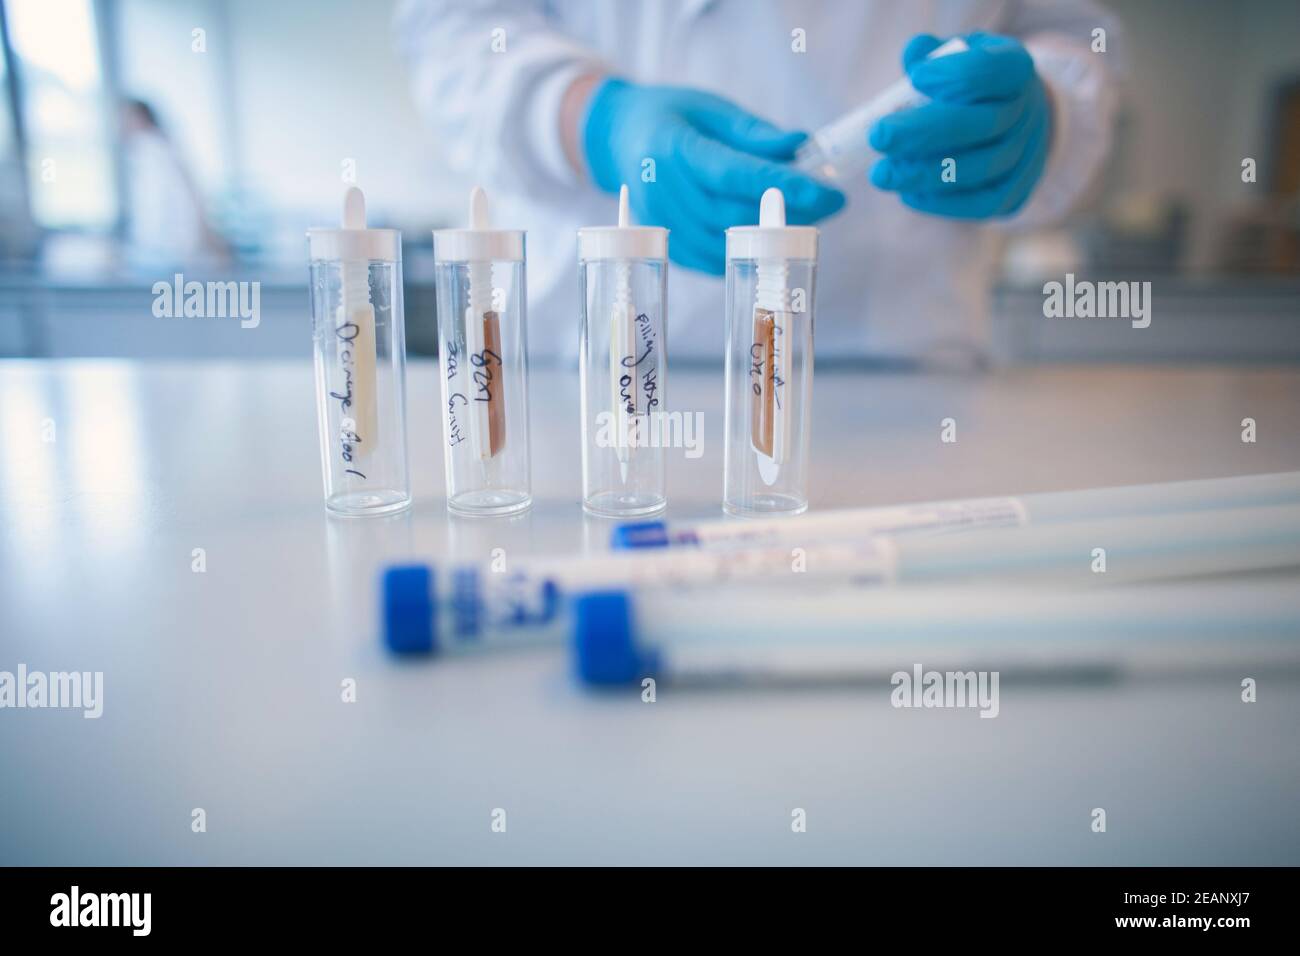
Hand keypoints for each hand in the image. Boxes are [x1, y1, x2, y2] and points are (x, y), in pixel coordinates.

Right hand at [584, 80, 844, 273]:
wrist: (618, 139)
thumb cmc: (672, 117)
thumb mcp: (714, 110)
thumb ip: (756, 134)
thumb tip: (803, 148)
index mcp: (675, 149)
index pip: (736, 174)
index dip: (784, 187)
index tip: (828, 194)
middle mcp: (663, 190)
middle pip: (734, 214)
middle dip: (789, 212)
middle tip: (829, 203)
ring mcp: (660, 221)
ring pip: (725, 241)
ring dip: (771, 236)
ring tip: (805, 217)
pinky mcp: (664, 243)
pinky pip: (711, 259)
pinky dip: (744, 252)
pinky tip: (770, 237)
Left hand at [869, 33, 1050, 218]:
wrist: (1013, 120)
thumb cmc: (972, 85)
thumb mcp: (956, 56)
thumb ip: (932, 54)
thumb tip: (913, 55)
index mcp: (1014, 68)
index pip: (990, 70)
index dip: (953, 75)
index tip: (916, 77)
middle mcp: (1026, 112)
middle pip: (981, 125)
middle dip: (923, 133)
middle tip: (878, 136)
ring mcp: (1025, 156)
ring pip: (979, 170)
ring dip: (924, 174)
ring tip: (882, 174)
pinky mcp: (1015, 193)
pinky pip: (980, 204)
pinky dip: (941, 203)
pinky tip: (909, 194)